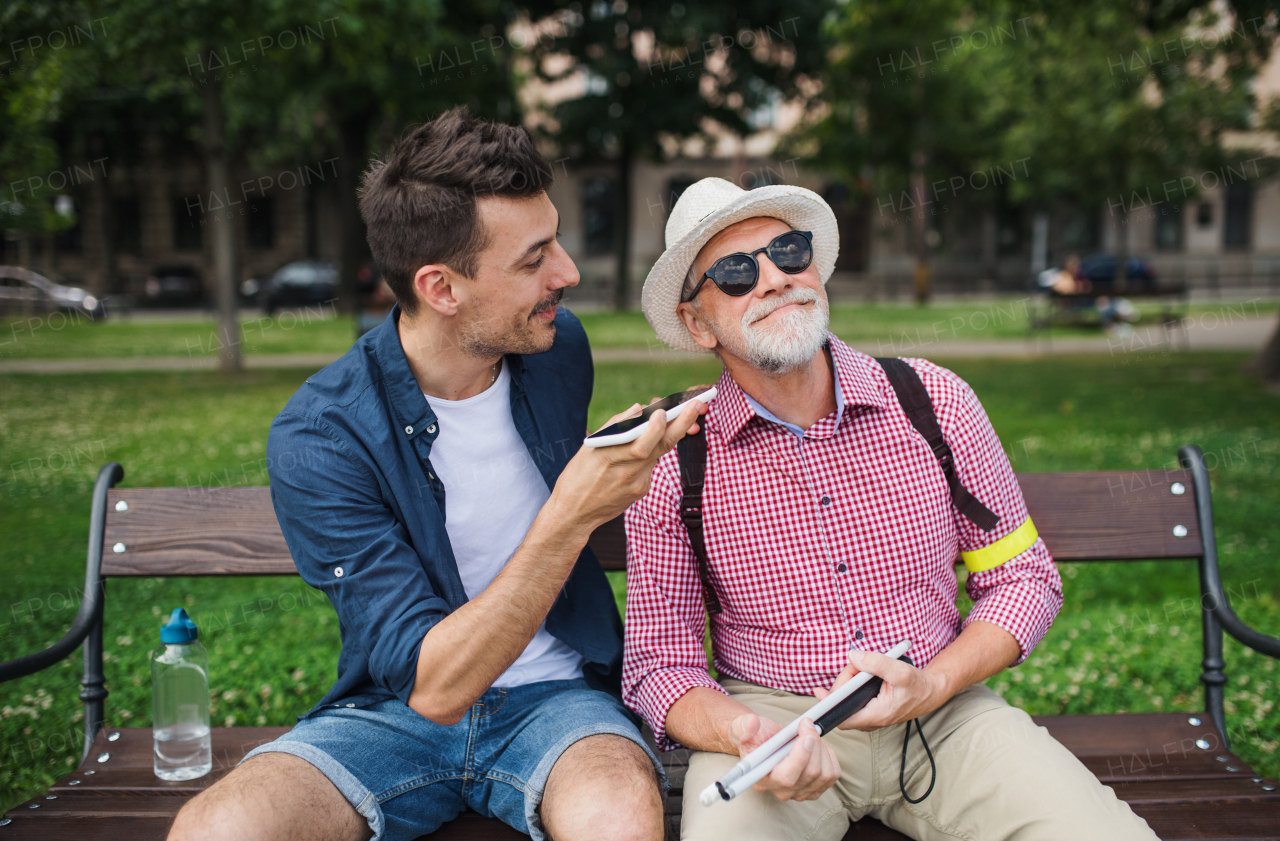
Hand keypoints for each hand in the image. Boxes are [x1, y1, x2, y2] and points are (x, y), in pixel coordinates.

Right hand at [550, 398, 705, 534]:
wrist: (574, 515)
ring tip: (686, 415)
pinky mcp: (642, 490)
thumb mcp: (588, 448)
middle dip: (682, 424)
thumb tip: (638, 409)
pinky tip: (651, 442)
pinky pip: (651, 465)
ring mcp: (638, 484)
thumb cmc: (577, 477)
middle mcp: (628, 473)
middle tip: (697, 405)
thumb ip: (614, 427)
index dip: (655, 428)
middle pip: (661, 447)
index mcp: (610, 458)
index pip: (640, 444)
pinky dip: (653, 451)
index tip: (664, 411)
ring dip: (672, 433)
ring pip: (659, 453)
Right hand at [727, 713, 839, 801]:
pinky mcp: (814, 789)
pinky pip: (832, 774)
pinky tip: (817, 746)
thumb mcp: (742, 726)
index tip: (805, 736)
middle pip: (811, 773)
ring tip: (809, 734)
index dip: (800, 758)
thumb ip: (743, 726)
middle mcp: (782, 791)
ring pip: (824, 774)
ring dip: (821, 748)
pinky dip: (829, 756)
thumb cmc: (754, 736)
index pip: (786, 777)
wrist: (765, 741)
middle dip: (814, 743)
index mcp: (762, 779)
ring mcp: (800, 793)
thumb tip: (750, 725)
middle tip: (807, 724)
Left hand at [813, 650, 950, 731]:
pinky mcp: (870, 709)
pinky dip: (852, 684)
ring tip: (862, 667)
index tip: (820, 692)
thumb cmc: (917, 685)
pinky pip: (853, 699)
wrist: (929, 691)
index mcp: (876, 715)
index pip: (843, 719)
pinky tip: (856, 672)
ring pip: (847, 701)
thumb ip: (876, 663)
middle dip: (844, 682)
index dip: (829, 707)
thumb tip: (853, 656)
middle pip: (842, 705)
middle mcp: (870, 719)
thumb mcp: (899, 671)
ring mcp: (870, 715)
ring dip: (849, 681)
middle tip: (856, 664)